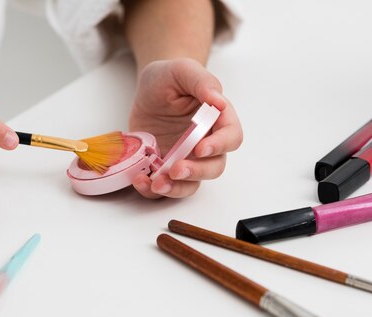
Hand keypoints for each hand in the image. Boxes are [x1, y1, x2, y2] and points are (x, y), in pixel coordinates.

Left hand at [129, 59, 241, 197]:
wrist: (148, 90)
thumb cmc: (169, 78)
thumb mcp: (182, 70)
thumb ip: (202, 82)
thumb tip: (218, 101)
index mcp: (218, 119)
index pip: (231, 137)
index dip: (220, 145)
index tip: (200, 147)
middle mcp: (206, 144)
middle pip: (214, 167)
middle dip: (196, 172)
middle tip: (176, 170)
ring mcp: (186, 159)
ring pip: (190, 184)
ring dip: (176, 188)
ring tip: (156, 184)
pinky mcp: (165, 169)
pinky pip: (164, 188)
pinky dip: (152, 190)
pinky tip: (140, 180)